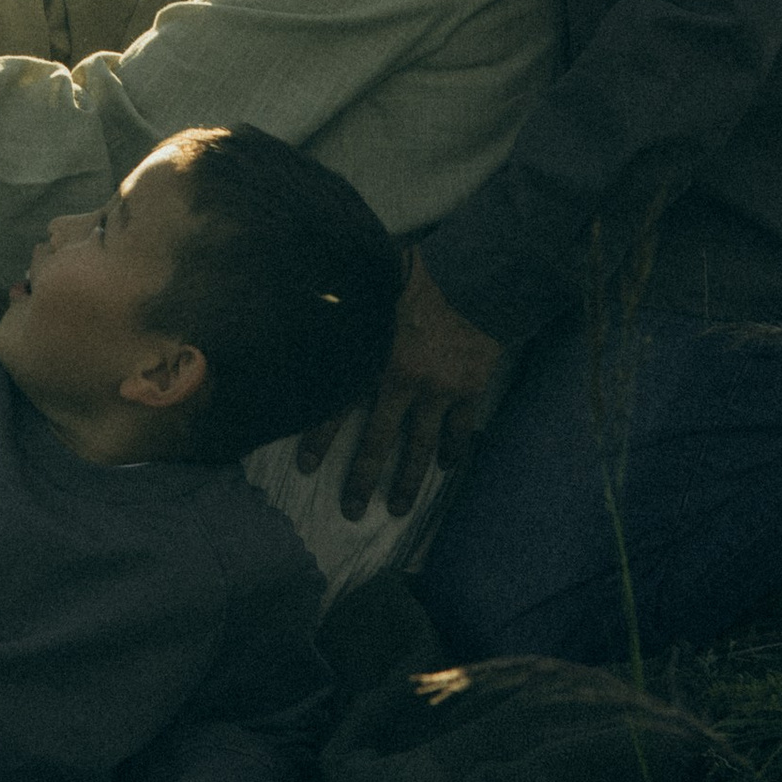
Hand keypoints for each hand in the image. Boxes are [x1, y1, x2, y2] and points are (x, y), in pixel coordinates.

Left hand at [302, 251, 504, 520]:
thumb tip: (310, 296)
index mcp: (372, 357)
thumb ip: (346, 302)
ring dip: (408, 480)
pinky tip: (447, 468)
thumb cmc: (418, 270)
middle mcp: (402, 382)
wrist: (477, 275)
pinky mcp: (470, 388)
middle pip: (378, 441)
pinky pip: (461, 429)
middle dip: (362, 478)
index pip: (337, 405)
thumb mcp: (370, 282)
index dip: (319, 438)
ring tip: (399, 509)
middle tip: (350, 511)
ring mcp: (439, 390)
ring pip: (420, 446)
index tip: (304, 467)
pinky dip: (454, 449)